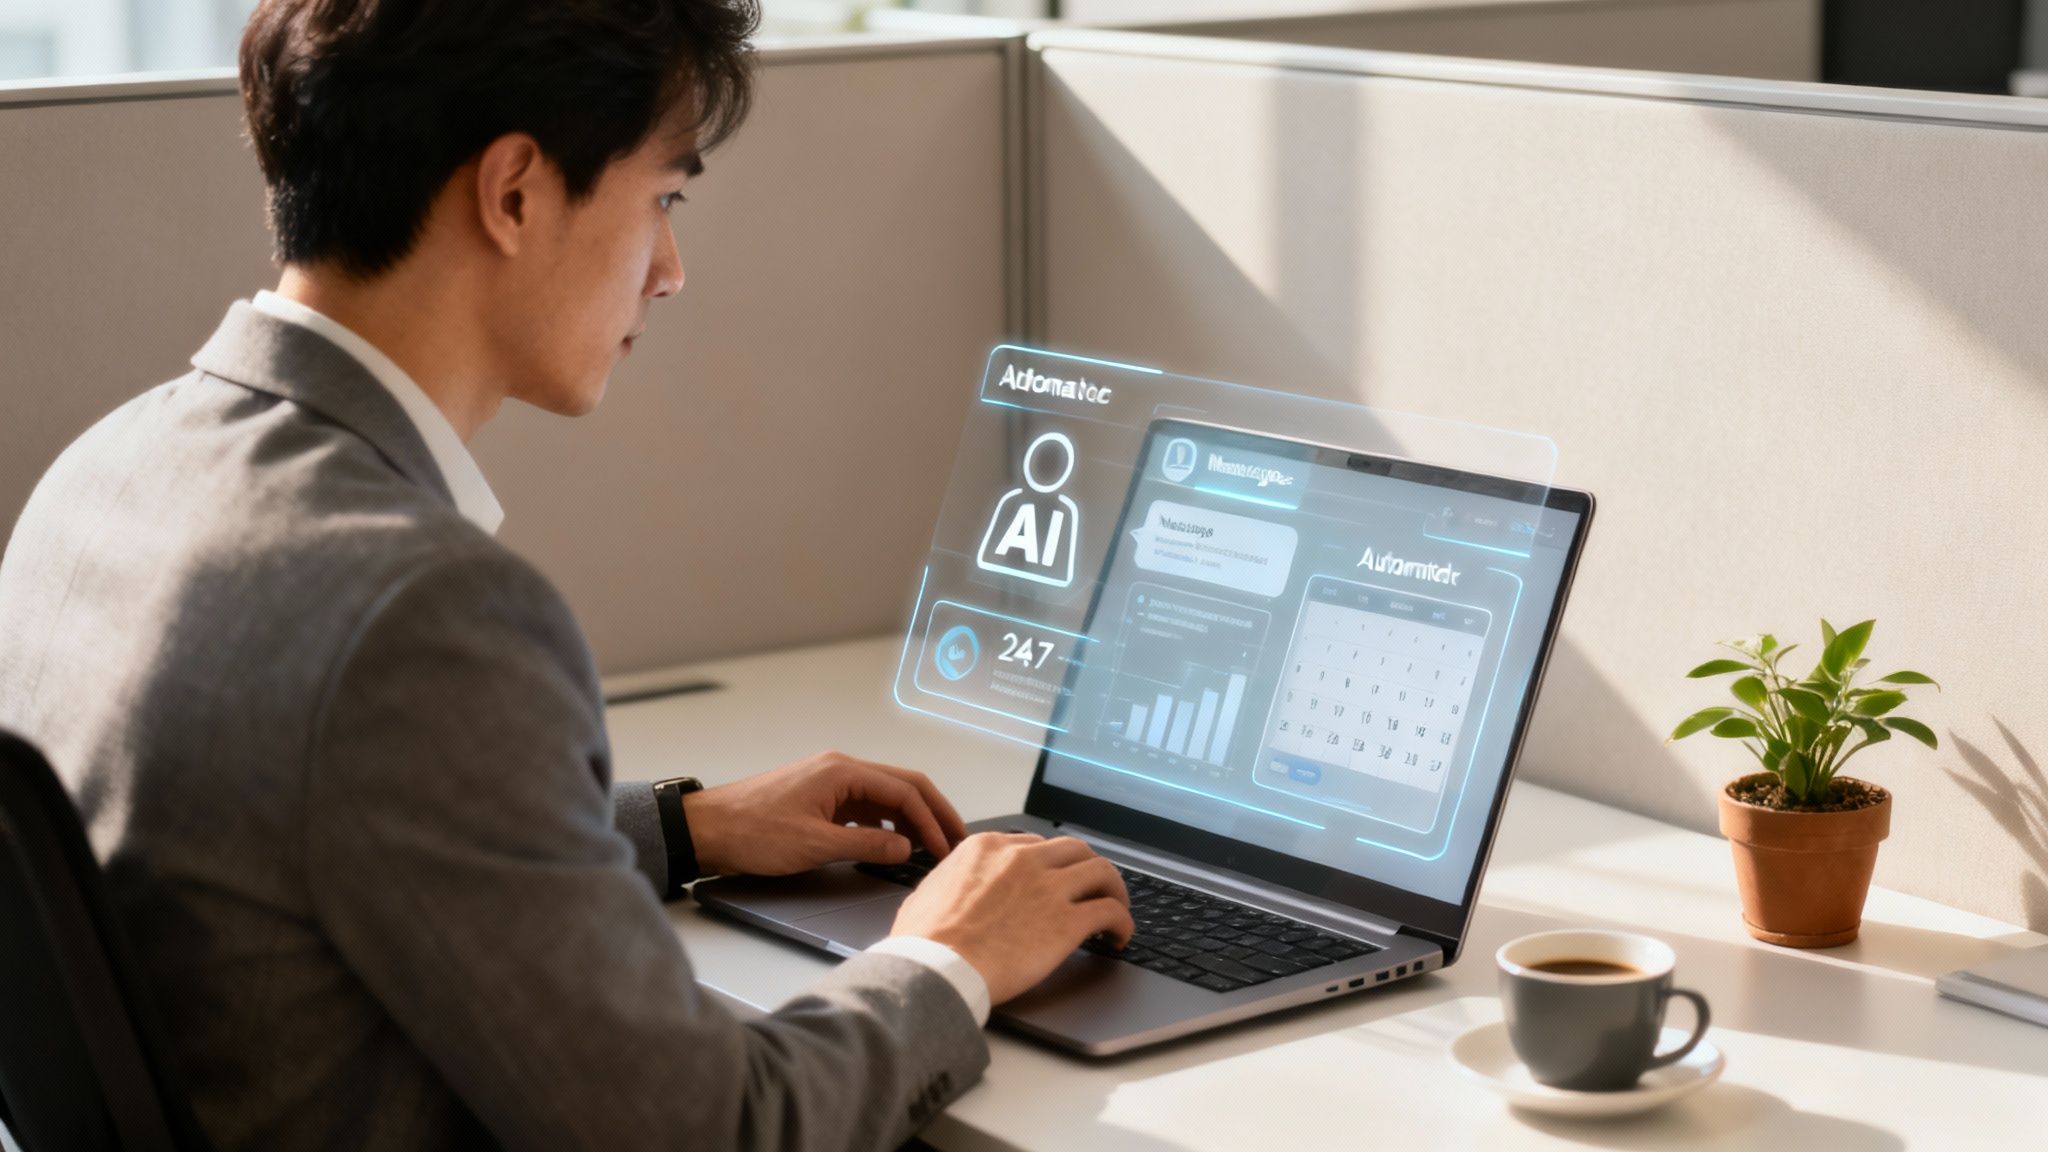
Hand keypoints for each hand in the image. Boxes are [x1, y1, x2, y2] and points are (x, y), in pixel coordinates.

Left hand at [680, 751, 967, 877]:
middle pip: (902, 786)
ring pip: (885, 797)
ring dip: (910, 820)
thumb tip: (904, 848)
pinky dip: (885, 825)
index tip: (945, 847)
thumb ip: (866, 846)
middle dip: (932, 812)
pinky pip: (865, 807)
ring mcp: (830, 783)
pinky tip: (892, 845)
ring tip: (929, 847)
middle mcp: (839, 769)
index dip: (931, 820)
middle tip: (956, 839)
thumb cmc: (750, 831)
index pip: (904, 791)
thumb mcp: (814, 844)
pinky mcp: (820, 799)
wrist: (706, 830)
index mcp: (842, 771)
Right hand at [891, 833, 1133, 1003]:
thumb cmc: (923, 940)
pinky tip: (1119, 937)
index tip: (1056, 880)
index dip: (1051, 864)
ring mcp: (1048, 888)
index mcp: (988, 848)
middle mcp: (1023, 859)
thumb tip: (954, 886)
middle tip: (1092, 888)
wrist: (936, 967)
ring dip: (1114, 889)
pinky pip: (1110, 911)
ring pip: (1102, 871)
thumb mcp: (929, 891)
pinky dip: (1122, 921)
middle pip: (1074, 850)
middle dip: (1087, 868)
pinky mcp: (1067, 922)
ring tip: (1116, 908)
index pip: (1035, 845)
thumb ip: (952, 880)